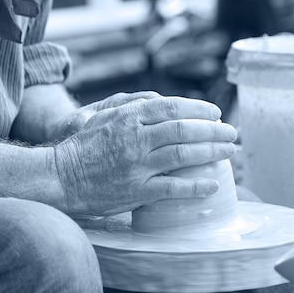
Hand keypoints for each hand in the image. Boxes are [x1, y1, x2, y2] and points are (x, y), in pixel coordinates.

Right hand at [53, 96, 237, 215]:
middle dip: (214, 130)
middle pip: (184, 130)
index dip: (198, 108)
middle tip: (232, 133)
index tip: (215, 113)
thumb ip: (132, 108)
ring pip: (184, 155)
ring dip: (212, 153)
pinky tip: (212, 184)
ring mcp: (137, 165)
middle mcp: (136, 138)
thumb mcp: (104, 116)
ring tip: (230, 152)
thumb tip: (161, 102)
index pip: (172, 107)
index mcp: (128, 117)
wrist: (61, 176)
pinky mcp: (136, 190)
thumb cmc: (82, 145)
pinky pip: (173, 187)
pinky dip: (196, 186)